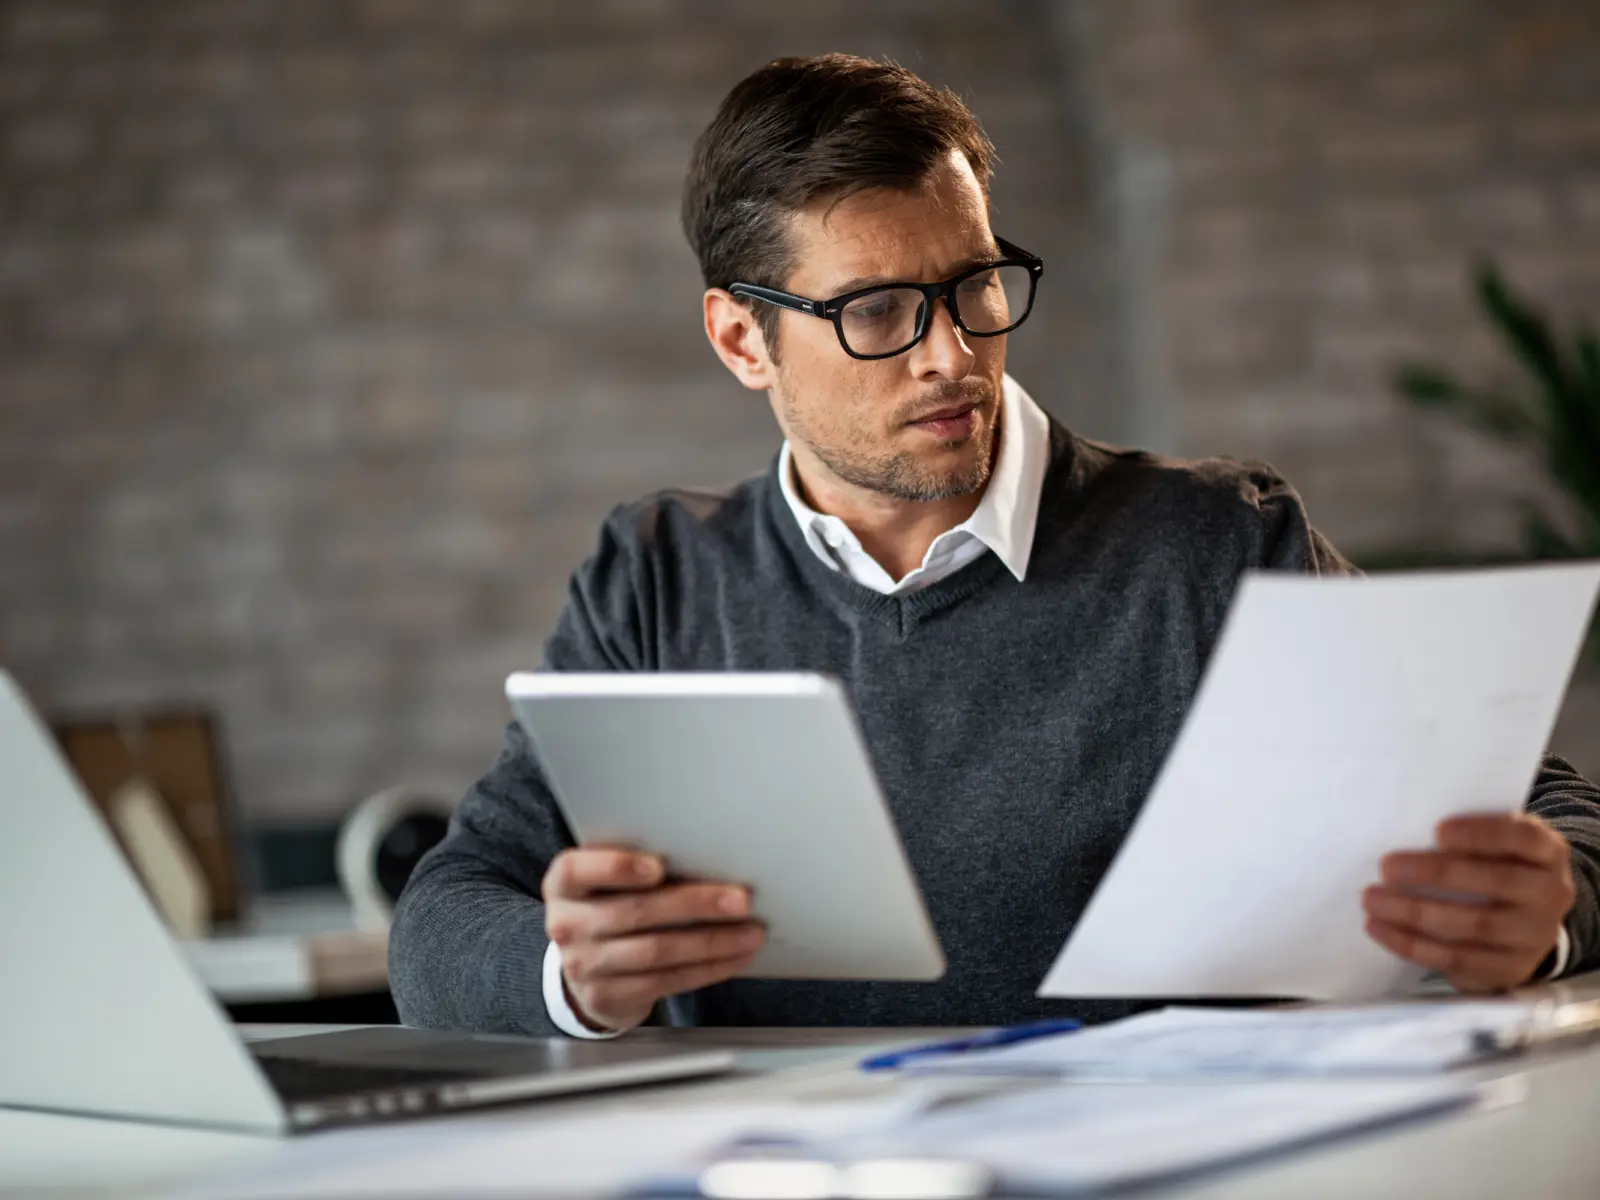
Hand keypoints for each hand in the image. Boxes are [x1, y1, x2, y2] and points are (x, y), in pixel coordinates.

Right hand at [542, 846, 764, 1033]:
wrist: (585, 968)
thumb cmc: (609, 908)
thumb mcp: (608, 883)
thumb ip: (640, 868)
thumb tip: (709, 859)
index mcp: (566, 884)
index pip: (578, 870)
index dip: (616, 867)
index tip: (658, 866)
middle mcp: (568, 923)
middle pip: (635, 911)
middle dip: (695, 904)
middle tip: (740, 900)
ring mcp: (584, 964)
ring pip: (657, 951)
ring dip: (712, 942)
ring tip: (750, 933)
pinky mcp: (608, 996)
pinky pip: (665, 981)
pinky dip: (707, 969)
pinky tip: (733, 957)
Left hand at [1363, 813, 1575, 991]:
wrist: (1523, 920)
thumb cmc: (1493, 867)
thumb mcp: (1494, 847)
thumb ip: (1463, 840)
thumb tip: (1404, 832)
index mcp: (1548, 853)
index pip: (1523, 838)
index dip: (1482, 834)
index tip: (1438, 830)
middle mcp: (1551, 894)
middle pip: (1496, 882)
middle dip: (1437, 874)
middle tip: (1387, 866)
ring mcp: (1536, 936)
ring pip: (1474, 925)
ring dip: (1416, 913)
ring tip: (1373, 900)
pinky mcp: (1510, 969)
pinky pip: (1457, 959)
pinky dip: (1413, 945)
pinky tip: (1380, 928)